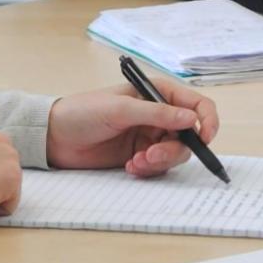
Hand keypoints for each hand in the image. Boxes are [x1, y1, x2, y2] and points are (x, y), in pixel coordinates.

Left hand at [45, 78, 219, 176]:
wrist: (55, 136)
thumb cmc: (83, 112)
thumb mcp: (121, 109)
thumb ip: (158, 113)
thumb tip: (191, 119)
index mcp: (158, 93)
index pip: (196, 104)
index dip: (207, 121)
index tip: (205, 139)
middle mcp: (159, 114)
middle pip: (188, 136)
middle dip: (173, 150)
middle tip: (150, 156)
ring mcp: (150, 135)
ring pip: (174, 154)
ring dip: (159, 161)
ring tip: (135, 163)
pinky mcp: (140, 154)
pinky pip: (158, 166)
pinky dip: (148, 169)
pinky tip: (130, 167)